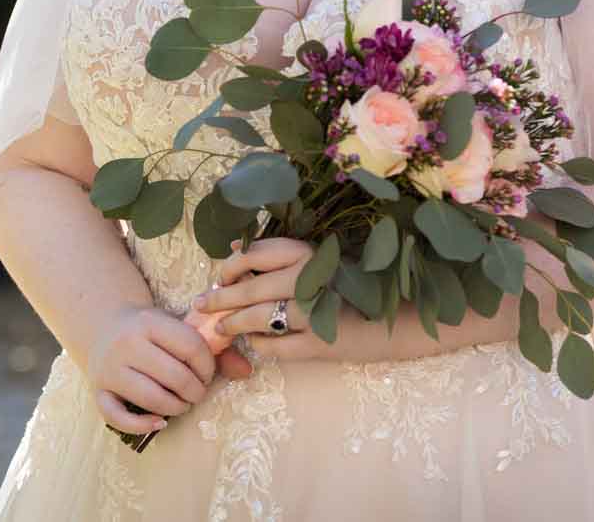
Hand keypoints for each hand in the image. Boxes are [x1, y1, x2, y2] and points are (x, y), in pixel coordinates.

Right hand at [81, 303, 218, 436]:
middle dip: (195, 391)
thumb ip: (214, 347)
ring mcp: (110, 368)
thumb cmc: (151, 331)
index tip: (208, 374)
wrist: (105, 325)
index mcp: (149, 322)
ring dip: (176, 407)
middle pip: (175, 376)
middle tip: (197, 392)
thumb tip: (247, 372)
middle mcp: (127, 343)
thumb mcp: (178, 327)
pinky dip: (142, 425)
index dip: (208, 366)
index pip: (191, 347)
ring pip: (151, 398)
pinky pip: (117, 416)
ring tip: (183, 403)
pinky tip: (160, 422)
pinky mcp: (98, 390)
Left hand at [187, 237, 359, 362]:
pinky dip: (259, 345)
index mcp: (309, 254)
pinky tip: (253, 343)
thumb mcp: (318, 262)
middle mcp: (310, 279)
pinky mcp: (319, 344)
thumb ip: (279, 255)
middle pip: (251, 288)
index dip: (231, 265)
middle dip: (220, 298)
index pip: (256, 254)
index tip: (221, 276)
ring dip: (233, 323)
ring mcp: (315, 313)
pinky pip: (275, 347)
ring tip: (220, 328)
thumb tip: (235, 246)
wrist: (392, 322)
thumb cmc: (349, 289)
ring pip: (258, 318)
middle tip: (202, 305)